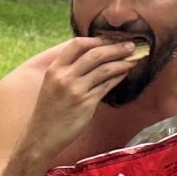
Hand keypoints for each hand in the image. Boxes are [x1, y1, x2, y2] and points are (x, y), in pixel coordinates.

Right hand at [19, 36, 142, 164]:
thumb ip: (68, 70)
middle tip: (131, 45)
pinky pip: (107, 85)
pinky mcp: (86, 104)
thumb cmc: (49, 111)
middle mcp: (64, 77)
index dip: (97, 39)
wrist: (42, 136)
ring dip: (122, 61)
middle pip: (95, 54)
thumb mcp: (52, 84)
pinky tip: (125, 72)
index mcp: (54, 69)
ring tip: (134, 58)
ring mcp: (75, 90)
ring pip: (104, 69)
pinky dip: (118, 76)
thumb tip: (92, 56)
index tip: (111, 39)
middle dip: (116, 47)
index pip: (77, 44)